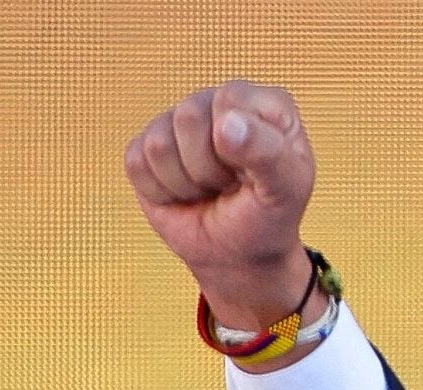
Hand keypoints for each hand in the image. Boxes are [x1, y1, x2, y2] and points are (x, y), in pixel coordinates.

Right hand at [124, 81, 317, 328]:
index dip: (237, 145)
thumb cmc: (268, 217)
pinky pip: (137, 164)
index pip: (230, 100)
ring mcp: (178, 122)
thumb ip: (267, 153)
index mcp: (263, 104)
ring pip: (159, 144)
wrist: (238, 257)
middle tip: (229, 186)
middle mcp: (218, 103)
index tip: (255, 172)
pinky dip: (162, 192)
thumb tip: (227, 123)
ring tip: (209, 190)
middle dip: (208, 168)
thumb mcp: (286, 191)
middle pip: (188, 117)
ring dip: (186, 183)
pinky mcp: (146, 147)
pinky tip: (185, 194)